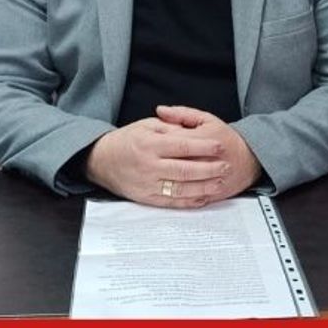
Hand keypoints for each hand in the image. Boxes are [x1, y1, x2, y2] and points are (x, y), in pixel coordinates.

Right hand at [85, 118, 230, 207]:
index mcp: (149, 145)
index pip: (182, 146)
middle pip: (185, 170)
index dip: (203, 147)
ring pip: (180, 189)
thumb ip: (170, 127)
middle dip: (209, 169)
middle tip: (225, 166)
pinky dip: (189, 202)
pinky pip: (171, 203)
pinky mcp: (146, 198)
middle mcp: (148, 166)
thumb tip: (192, 131)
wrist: (102, 160)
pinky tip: (203, 197)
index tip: (219, 146)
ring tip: (219, 182)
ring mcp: (147, 184)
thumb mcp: (146, 125)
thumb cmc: (127, 140)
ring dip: (203, 187)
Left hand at [155, 105, 262, 200]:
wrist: (250, 157)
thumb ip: (182, 114)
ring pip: (183, 184)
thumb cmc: (224, 136)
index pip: (174, 141)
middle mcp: (208, 159)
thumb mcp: (206, 119)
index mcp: (204, 138)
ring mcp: (211, 179)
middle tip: (147, 163)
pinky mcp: (214, 193)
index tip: (148, 143)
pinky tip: (168, 191)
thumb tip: (160, 110)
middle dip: (159, 165)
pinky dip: (178, 196)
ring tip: (155, 177)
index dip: (158, 143)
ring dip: (166, 182)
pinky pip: (193, 198)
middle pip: (177, 164)